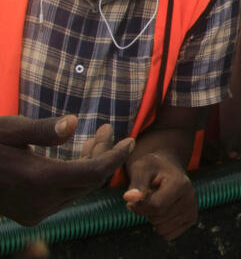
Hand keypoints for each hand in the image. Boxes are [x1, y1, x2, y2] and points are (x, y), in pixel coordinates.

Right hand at [0, 115, 132, 225]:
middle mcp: (40, 201)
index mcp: (38, 179)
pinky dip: (76, 176)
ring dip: (91, 164)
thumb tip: (73, 123)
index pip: (94, 172)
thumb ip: (43, 129)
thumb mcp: (9, 128)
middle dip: (104, 154)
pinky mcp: (31, 215)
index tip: (131, 140)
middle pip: (89, 180)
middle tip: (107, 129)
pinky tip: (78, 155)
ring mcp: (36, 211)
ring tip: (95, 138)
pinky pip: (66, 195)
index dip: (116, 156)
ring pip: (79, 189)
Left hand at [123, 152, 196, 239]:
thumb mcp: (141, 169)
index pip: (155, 206)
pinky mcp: (191, 219)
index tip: (132, 197)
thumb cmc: (152, 167)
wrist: (167, 167)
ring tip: (156, 201)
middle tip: (147, 196)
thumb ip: (136, 183)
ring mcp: (192, 209)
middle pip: (157, 218)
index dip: (138, 206)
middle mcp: (191, 198)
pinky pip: (168, 235)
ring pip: (162, 229)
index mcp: (180, 184)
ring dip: (153, 218)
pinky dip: (160, 226)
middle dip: (145, 211)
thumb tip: (129, 198)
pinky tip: (163, 211)